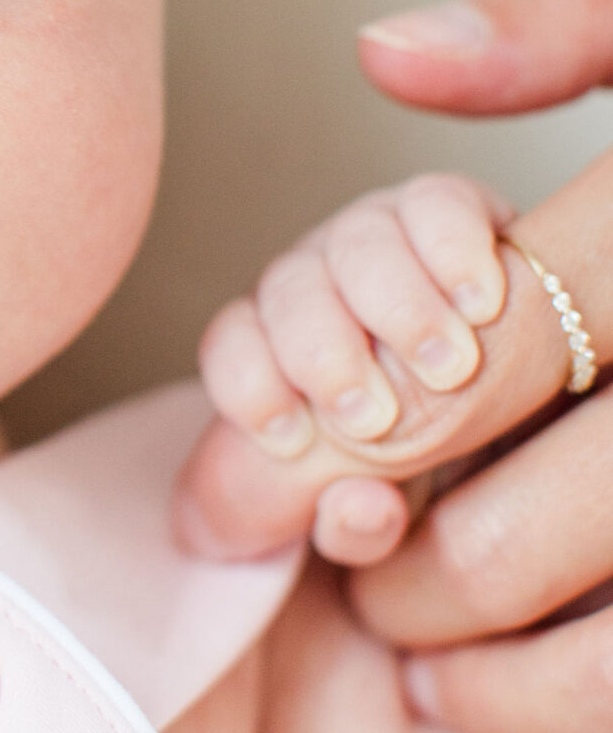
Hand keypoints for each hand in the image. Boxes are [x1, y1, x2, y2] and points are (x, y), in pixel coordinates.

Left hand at [178, 0, 612, 732]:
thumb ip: (565, 17)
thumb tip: (382, 52)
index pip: (484, 356)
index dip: (370, 431)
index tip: (323, 466)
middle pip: (535, 525)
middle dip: (421, 573)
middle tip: (369, 578)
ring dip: (512, 684)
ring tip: (444, 668)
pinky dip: (605, 715)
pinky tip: (557, 691)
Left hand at [197, 172, 512, 563]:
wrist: (501, 394)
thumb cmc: (415, 455)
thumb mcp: (374, 510)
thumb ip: (346, 529)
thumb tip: (358, 509)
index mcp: (271, 348)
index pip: (231, 350)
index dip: (249, 391)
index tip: (290, 441)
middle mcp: (313, 283)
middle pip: (288, 294)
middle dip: (323, 356)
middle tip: (372, 419)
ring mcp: (374, 238)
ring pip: (358, 245)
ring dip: (400, 309)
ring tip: (448, 369)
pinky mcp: (444, 210)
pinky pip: (435, 203)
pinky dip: (454, 249)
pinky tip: (481, 303)